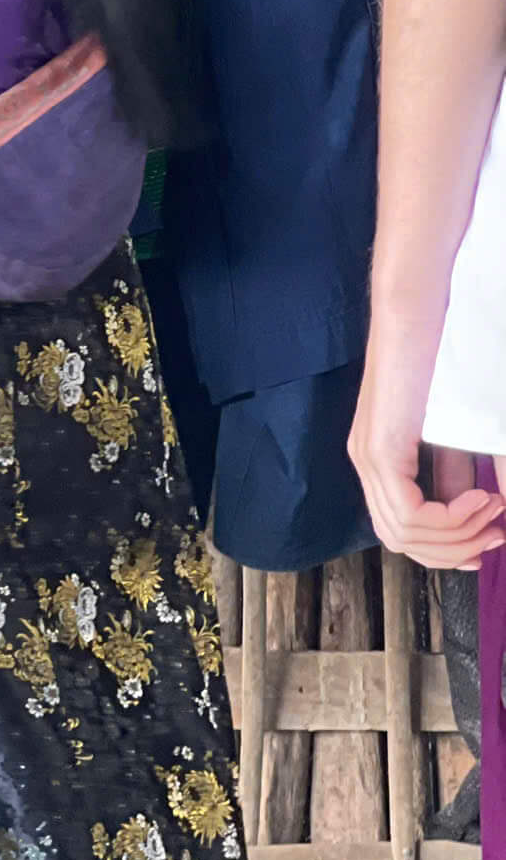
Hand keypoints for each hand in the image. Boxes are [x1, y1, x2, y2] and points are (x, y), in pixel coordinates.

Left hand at [347, 326, 505, 567]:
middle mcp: (367, 463)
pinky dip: (452, 518)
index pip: (405, 534)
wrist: (423, 309)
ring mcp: (369, 456)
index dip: (450, 549)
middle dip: (458, 548)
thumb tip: (487, 519)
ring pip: (405, 534)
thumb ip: (459, 477)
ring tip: (494, 506)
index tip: (493, 537)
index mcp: (381, 461)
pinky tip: (482, 496)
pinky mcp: (379, 447)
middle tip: (498, 532)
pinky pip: (409, 513)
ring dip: (460, 534)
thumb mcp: (458, 436)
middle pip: (404, 542)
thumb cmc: (445, 362)